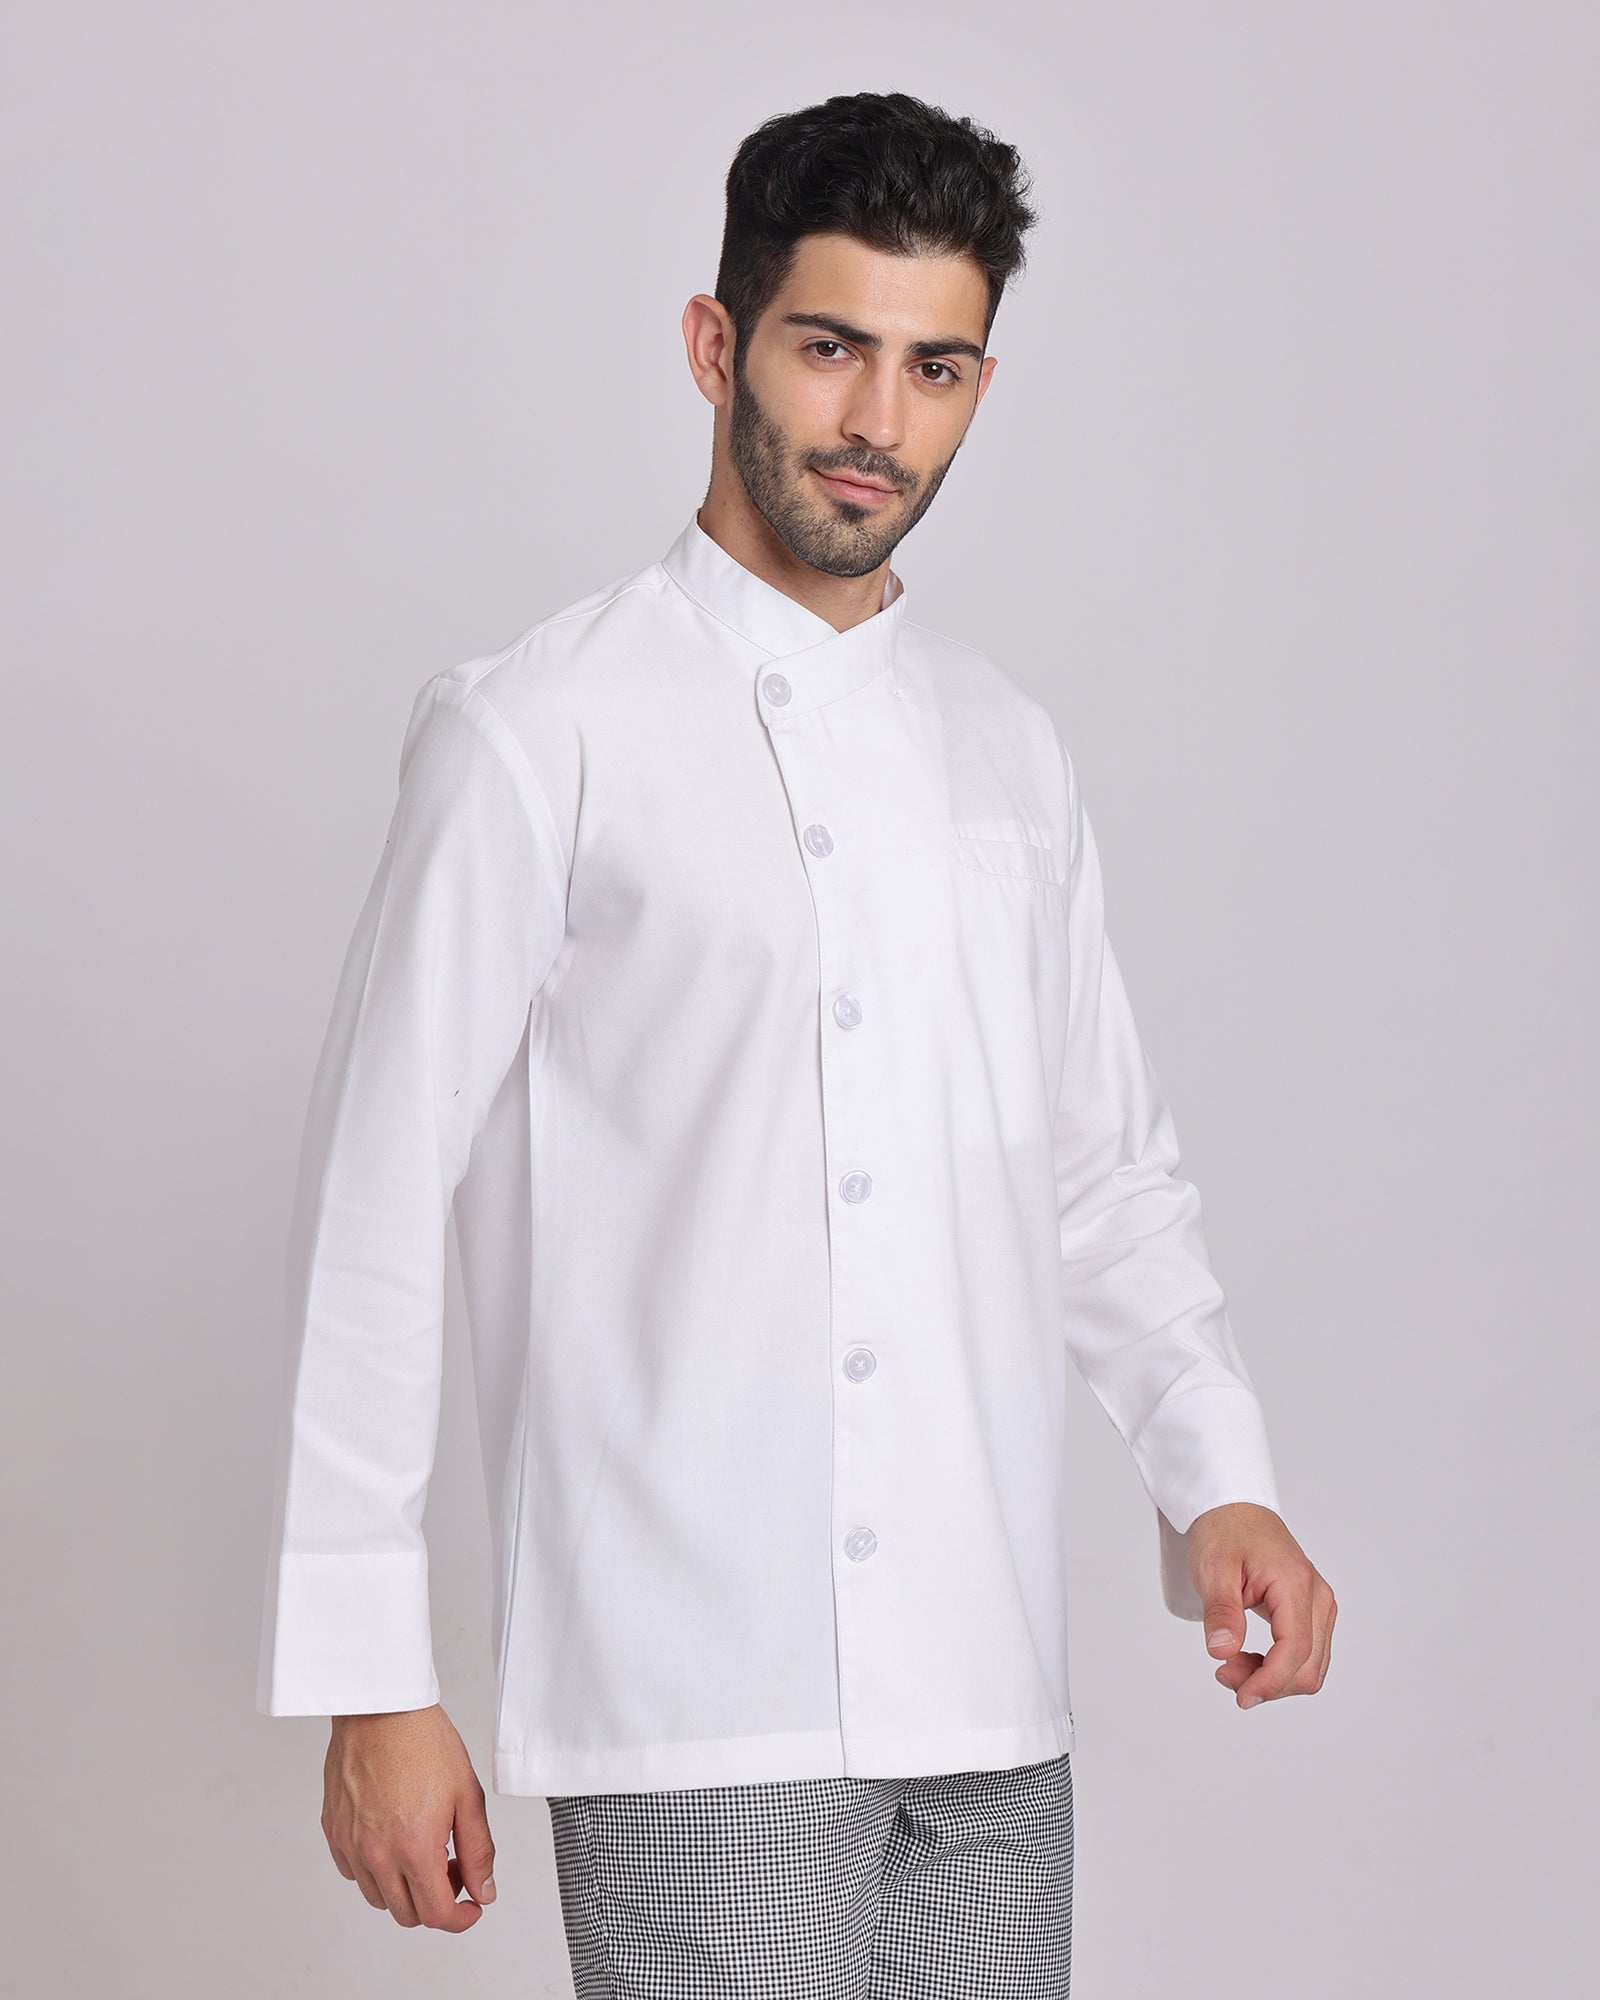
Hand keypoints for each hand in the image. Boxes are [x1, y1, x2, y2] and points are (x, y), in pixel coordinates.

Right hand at [321, 1704, 496, 1929]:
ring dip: (405, 1889)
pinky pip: (353, 1873)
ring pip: (379, 1898)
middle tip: (453, 1869)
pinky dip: (376, 1871)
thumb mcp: (468, 1794)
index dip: (461, 1919)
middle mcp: (376, 1855)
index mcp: (414, 1848)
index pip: (437, 1914)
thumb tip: (484, 1890)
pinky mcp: (334, 1831)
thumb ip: (479, 1849)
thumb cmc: (423, 1741)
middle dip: (436, 1902)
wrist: (382, 1709)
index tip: (472, 1906)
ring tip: (424, 1851)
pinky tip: (394, 1841)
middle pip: (407, 1914)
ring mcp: (350, 1845)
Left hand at [1186, 1502, 1335, 1710]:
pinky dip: (1279, 1668)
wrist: (1235, 1510)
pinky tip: (1249, 1660)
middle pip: (1309, 1667)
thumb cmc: (1225, 1533)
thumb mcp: (1212, 1568)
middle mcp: (1318, 1597)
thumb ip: (1220, 1611)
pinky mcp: (1312, 1613)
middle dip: (1268, 1684)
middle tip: (1223, 1673)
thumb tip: (1221, 1651)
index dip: (1270, 1682)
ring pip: (1311, 1667)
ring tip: (1232, 1665)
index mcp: (1296, 1584)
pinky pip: (1306, 1655)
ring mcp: (1319, 1606)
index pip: (1296, 1649)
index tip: (1240, 1696)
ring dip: (1274, 1680)